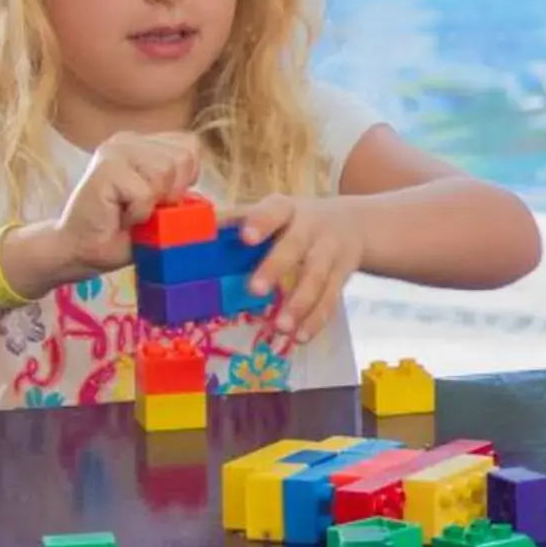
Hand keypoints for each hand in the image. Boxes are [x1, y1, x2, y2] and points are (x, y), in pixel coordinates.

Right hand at [49, 132, 205, 280]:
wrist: (80, 252)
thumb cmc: (125, 234)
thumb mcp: (168, 210)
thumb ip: (193, 198)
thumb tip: (244, 213)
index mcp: (144, 143)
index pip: (191, 146)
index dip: (186, 179)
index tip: (161, 200)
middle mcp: (127, 140)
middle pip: (183, 157)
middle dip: (171, 193)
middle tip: (143, 209)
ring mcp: (114, 151)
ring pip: (165, 172)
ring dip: (153, 205)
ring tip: (130, 212)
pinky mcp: (104, 169)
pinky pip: (146, 192)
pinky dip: (138, 214)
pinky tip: (118, 218)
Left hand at [228, 194, 366, 346]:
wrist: (354, 223)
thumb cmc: (295, 221)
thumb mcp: (273, 212)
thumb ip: (237, 221)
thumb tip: (190, 234)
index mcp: (286, 209)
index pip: (273, 211)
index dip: (261, 223)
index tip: (245, 238)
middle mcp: (311, 227)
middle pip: (295, 246)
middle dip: (276, 267)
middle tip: (255, 290)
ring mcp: (330, 252)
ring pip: (317, 277)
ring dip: (299, 303)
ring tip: (281, 327)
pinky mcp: (342, 275)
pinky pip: (331, 299)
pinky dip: (316, 320)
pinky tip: (300, 337)